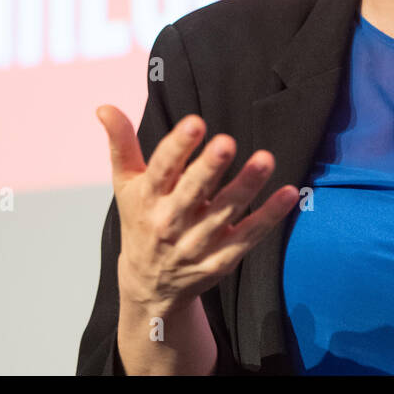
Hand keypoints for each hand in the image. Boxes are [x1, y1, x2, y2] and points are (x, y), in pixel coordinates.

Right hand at [97, 105, 299, 316]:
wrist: (148, 286)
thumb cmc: (140, 220)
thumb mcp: (125, 183)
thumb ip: (121, 143)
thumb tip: (104, 107)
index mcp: (147, 198)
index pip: (161, 170)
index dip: (177, 147)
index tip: (195, 122)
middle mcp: (170, 223)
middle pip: (192, 193)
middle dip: (209, 168)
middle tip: (227, 142)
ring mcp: (197, 244)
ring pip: (224, 213)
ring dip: (246, 187)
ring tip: (265, 159)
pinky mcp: (221, 260)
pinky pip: (249, 236)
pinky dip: (269, 216)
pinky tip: (289, 192)